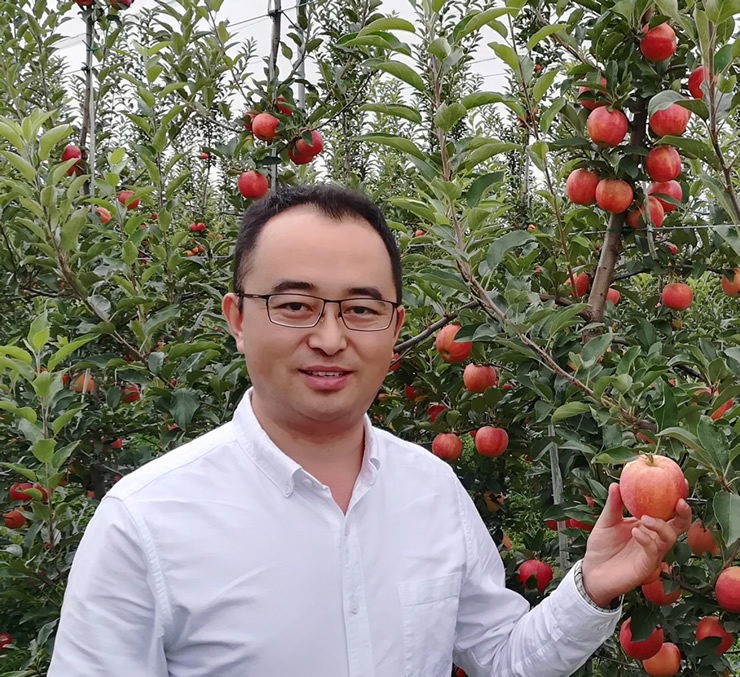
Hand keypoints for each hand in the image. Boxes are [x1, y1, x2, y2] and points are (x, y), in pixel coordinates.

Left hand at [580, 482, 691, 606]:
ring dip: (660, 525)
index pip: (667, 512)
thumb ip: (613, 505)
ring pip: (668, 538)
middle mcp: (654, 539)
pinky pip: (653, 552)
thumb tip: (616, 484)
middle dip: (683, 514)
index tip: (681, 485)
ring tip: (643, 519)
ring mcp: (651, 553)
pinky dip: (647, 540)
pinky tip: (636, 532)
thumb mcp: (606, 521)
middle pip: (678, 527)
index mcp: (646, 525)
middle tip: (678, 502)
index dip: (677, 501)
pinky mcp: (646, 567)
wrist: (592, 570)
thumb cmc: (601, 546)